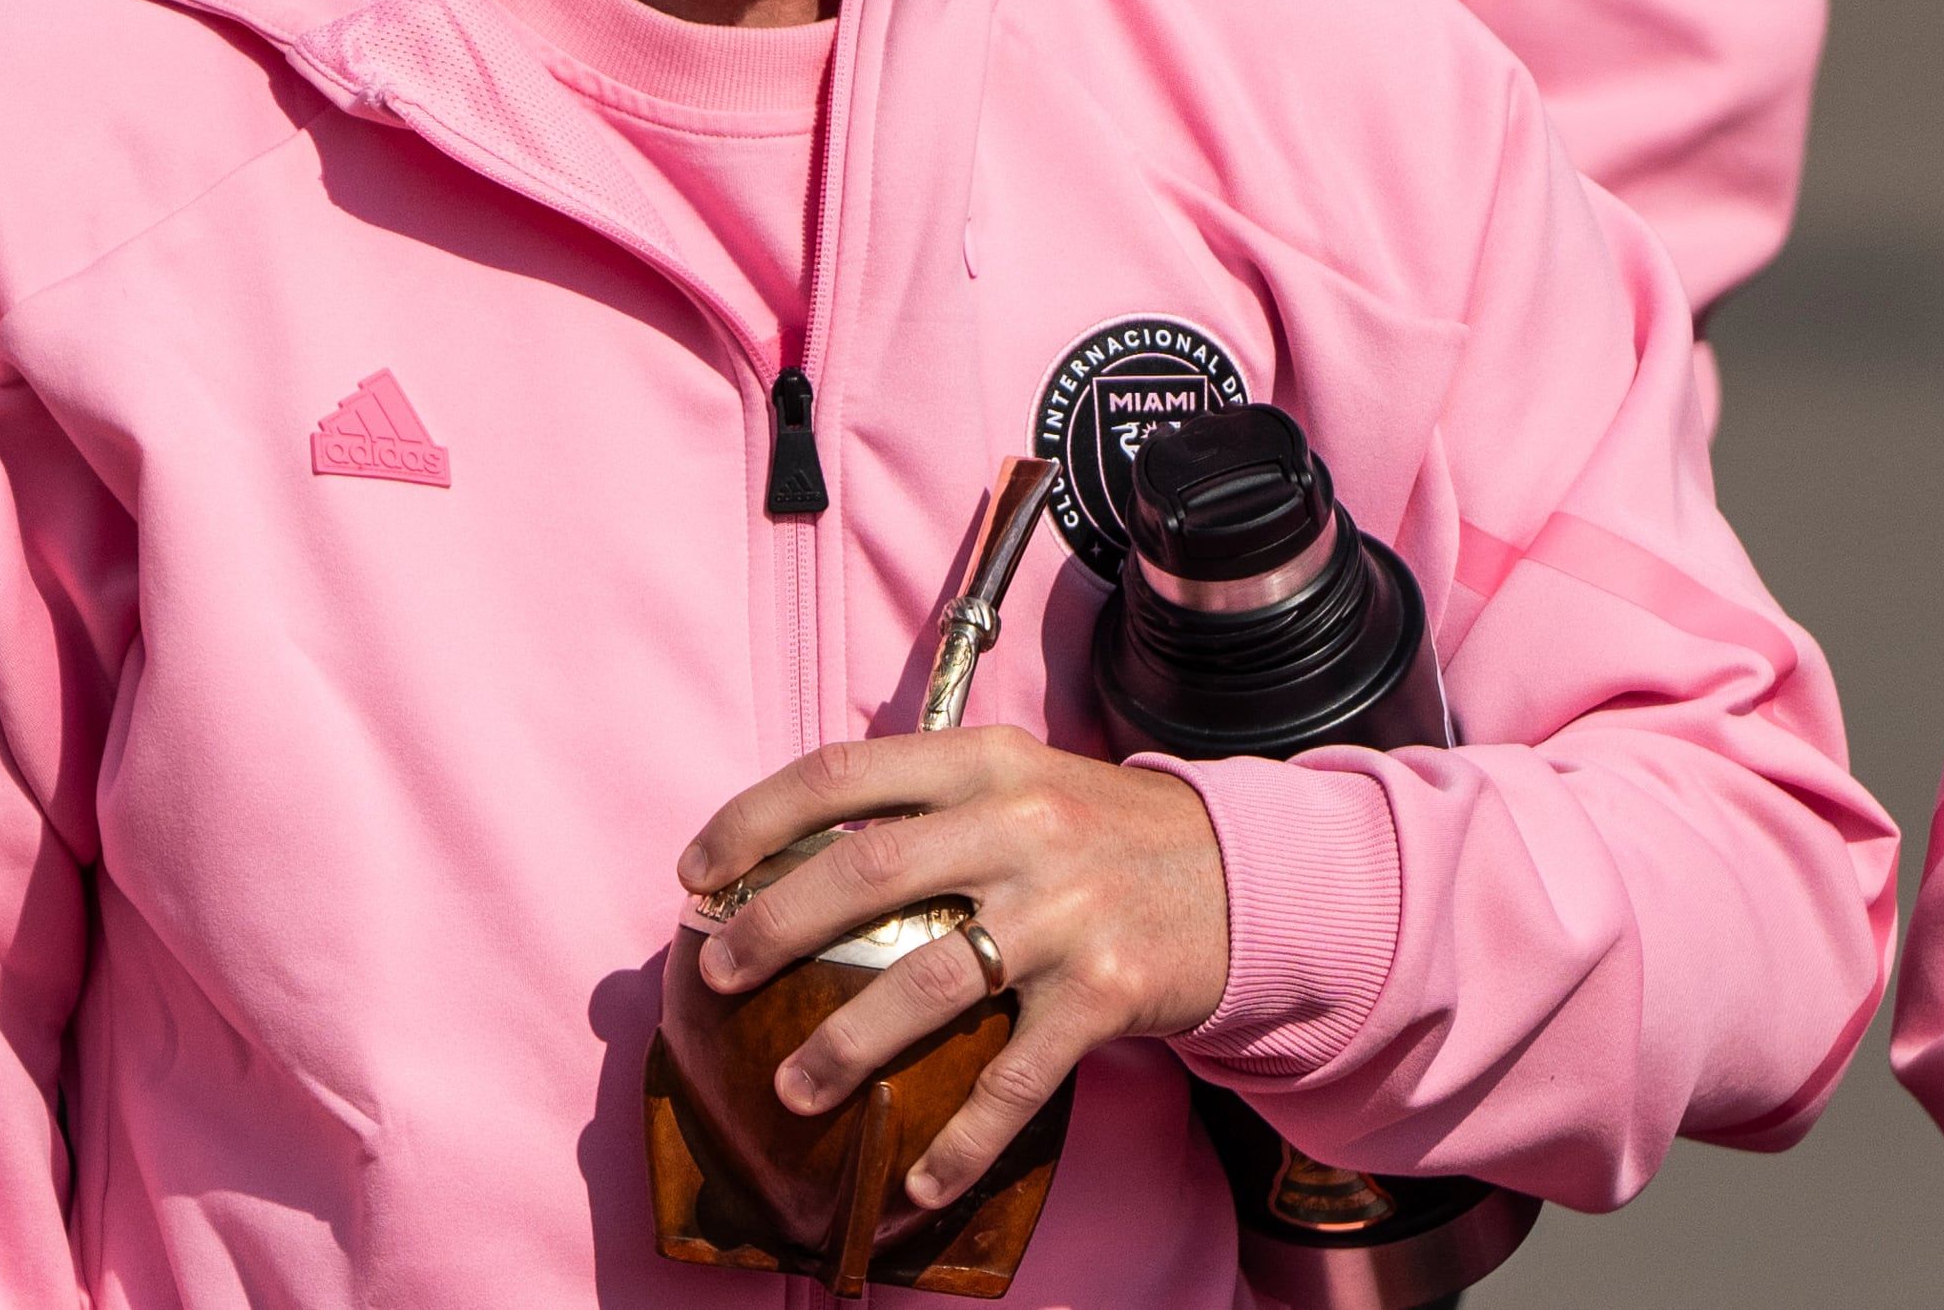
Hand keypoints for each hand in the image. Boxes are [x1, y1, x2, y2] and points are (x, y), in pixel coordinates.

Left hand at [676, 727, 1230, 1207]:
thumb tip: (789, 851)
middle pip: (868, 868)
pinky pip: (1015, 1077)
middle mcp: (1021, 825)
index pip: (844, 772)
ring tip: (792, 1086)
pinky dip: (963, 1139)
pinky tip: (917, 1180)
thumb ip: (925, 801)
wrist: (1248, 877)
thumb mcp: (1020, 779)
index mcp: (985, 762)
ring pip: (928, 978)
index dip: (756, 818)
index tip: (695, 870)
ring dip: (848, 1041)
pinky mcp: (1104, 990)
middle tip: (717, 970)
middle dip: (774, 921)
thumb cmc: (1103, 832)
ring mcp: (1064, 910)